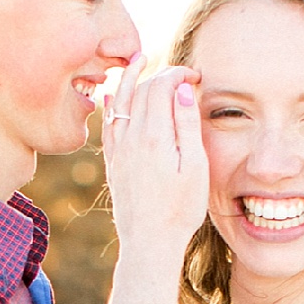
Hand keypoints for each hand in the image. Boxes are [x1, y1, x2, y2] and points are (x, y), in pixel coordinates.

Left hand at [103, 57, 208, 257]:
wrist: (149, 242)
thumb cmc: (180, 209)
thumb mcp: (195, 167)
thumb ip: (187, 125)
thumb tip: (181, 89)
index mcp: (155, 135)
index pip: (162, 86)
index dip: (179, 74)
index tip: (195, 76)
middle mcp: (132, 137)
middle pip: (142, 90)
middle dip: (161, 74)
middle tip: (180, 74)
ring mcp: (119, 149)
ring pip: (120, 101)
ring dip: (130, 78)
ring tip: (138, 61)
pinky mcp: (113, 162)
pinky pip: (108, 124)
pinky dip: (112, 104)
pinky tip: (112, 96)